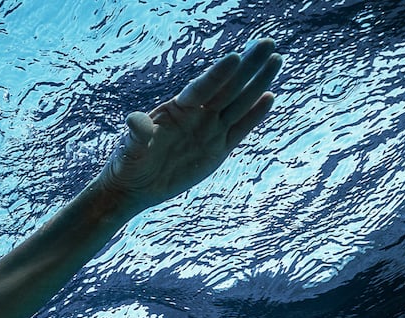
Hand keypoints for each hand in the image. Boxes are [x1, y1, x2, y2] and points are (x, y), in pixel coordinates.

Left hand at [96, 39, 282, 209]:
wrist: (136, 186)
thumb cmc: (128, 163)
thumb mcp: (129, 149)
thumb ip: (137, 134)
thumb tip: (134, 121)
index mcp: (177, 110)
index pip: (202, 88)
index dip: (218, 74)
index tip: (235, 56)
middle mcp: (197, 115)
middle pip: (227, 88)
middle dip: (248, 66)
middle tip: (267, 43)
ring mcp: (209, 131)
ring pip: (239, 103)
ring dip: (258, 83)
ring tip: (276, 59)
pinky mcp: (218, 150)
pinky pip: (240, 129)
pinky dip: (255, 114)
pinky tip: (269, 96)